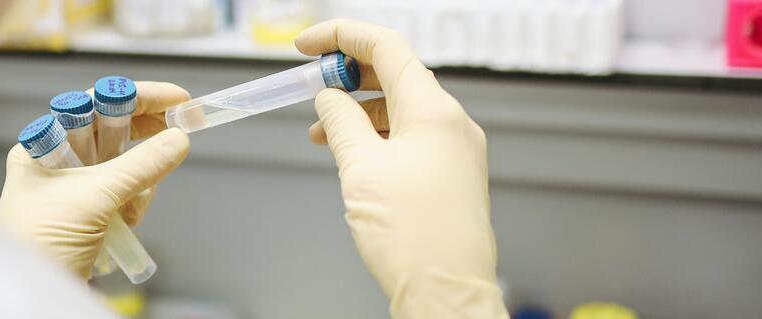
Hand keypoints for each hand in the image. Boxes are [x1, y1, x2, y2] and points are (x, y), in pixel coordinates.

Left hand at [0, 82, 190, 278]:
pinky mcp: (89, 213)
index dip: (138, 97)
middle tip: (180, 133)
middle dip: (144, 138)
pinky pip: (124, 193)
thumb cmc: (40, 245)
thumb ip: (140, 166)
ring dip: (140, 181)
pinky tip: (128, 222)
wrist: (32, 299)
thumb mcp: (94, 199)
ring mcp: (74, 188)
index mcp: (43, 146)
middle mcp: (56, 161)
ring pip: (125, 165)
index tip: (178, 99)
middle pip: (113, 131)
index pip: (95, 104)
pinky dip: (134, 202)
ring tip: (133, 209)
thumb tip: (177, 139)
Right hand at [296, 20, 507, 317]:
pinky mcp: (450, 176)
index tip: (306, 45)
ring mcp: (454, 150)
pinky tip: (351, 154)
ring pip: (400, 110)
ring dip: (358, 110)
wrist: (446, 292)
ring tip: (321, 131)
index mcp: (433, 111)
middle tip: (310, 85)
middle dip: (348, 76)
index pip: (386, 48)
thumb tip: (329, 100)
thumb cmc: (413, 237)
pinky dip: (377, 136)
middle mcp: (451, 124)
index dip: (341, 37)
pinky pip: (410, 138)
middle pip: (395, 76)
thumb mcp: (360, 169)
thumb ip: (341, 123)